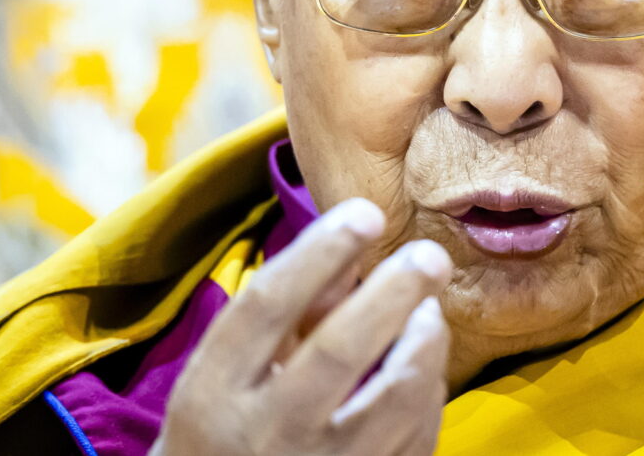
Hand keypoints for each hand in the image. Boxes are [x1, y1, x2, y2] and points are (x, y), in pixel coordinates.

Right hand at [150, 198, 453, 455]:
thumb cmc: (221, 436)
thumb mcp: (229, 376)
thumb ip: (288, 314)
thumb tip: (346, 247)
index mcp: (213, 395)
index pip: (266, 307)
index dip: (319, 253)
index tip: (365, 211)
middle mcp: (264, 435)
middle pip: (338, 351)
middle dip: (392, 293)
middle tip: (430, 255)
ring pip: (393, 401)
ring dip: (424, 345)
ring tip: (430, 310)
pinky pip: (415, 440)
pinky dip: (428, 394)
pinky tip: (424, 363)